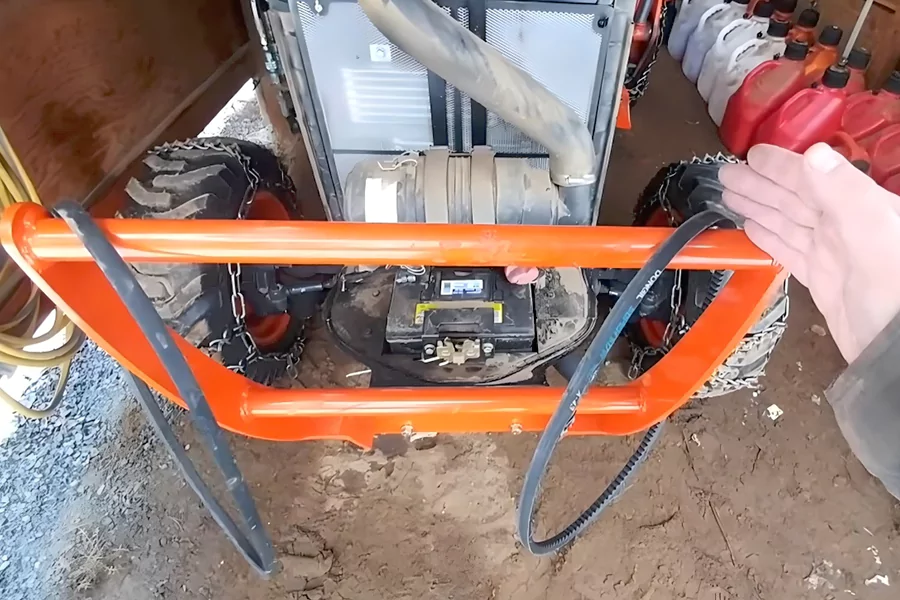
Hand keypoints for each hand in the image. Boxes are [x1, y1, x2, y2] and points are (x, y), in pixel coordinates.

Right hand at [718, 143, 899, 363]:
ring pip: (787, 223)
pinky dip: (768, 238)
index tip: (751, 155)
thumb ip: (842, 190)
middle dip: (759, 185)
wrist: (896, 346)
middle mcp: (845, 227)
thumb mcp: (872, 230)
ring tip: (728, 196)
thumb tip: (812, 153)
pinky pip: (789, 252)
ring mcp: (832, 255)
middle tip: (725, 175)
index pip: (811, 178)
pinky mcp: (822, 281)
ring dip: (758, 208)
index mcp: (860, 207)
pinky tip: (750, 229)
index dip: (780, 166)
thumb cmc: (893, 288)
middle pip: (794, 199)